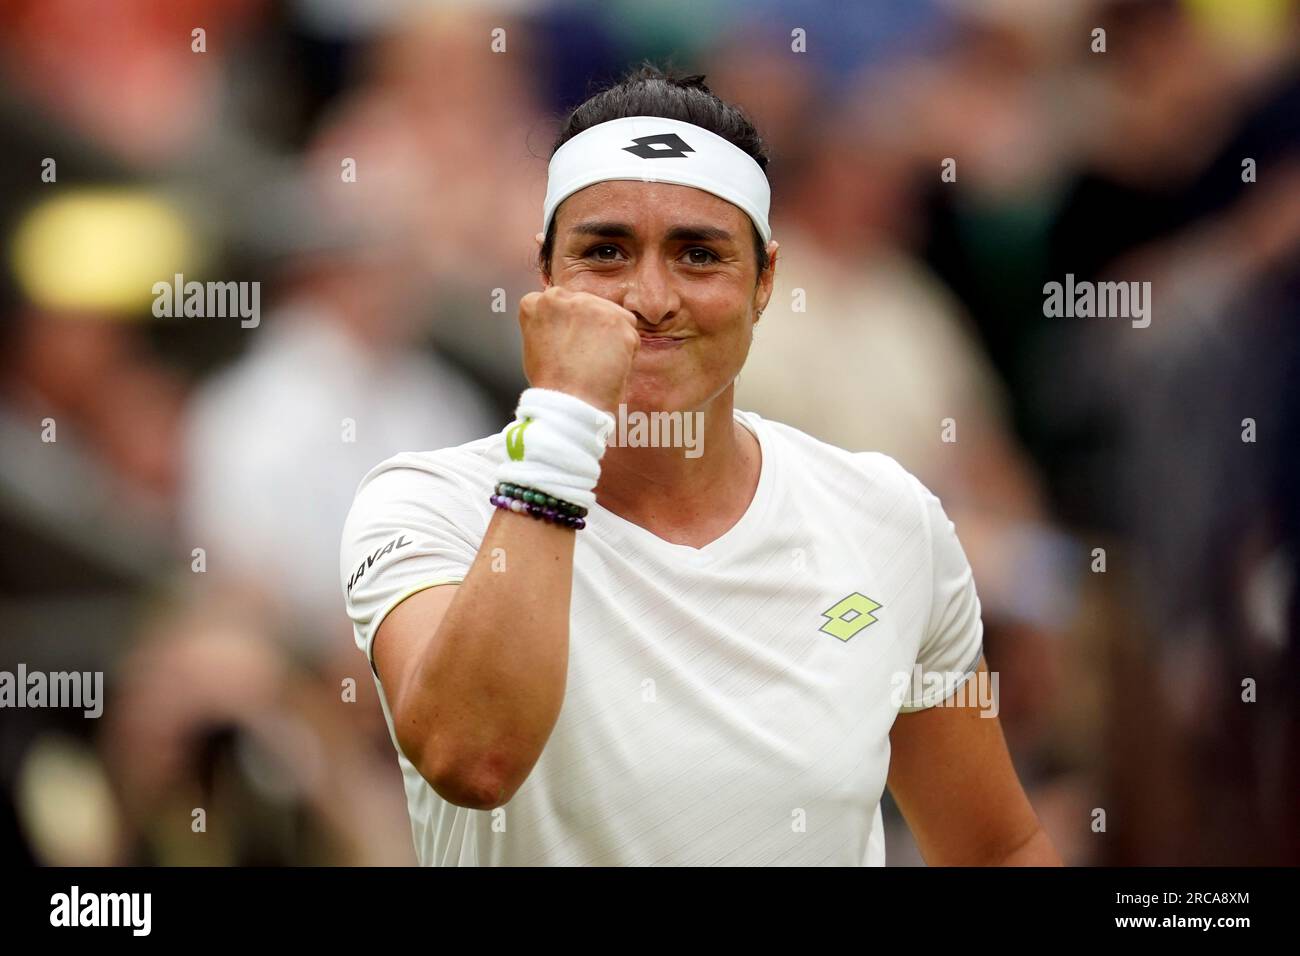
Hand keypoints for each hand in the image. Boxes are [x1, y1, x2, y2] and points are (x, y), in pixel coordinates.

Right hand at [518, 287, 640, 415]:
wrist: (569, 403)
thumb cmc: (552, 384)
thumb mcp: (535, 345)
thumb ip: (551, 325)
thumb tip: (569, 323)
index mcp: (537, 303)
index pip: (562, 303)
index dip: (570, 327)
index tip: (569, 345)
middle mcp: (561, 297)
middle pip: (588, 306)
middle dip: (592, 329)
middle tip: (586, 358)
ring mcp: (590, 305)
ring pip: (611, 317)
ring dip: (610, 338)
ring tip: (596, 364)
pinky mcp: (616, 319)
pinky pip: (630, 333)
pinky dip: (627, 351)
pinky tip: (610, 366)